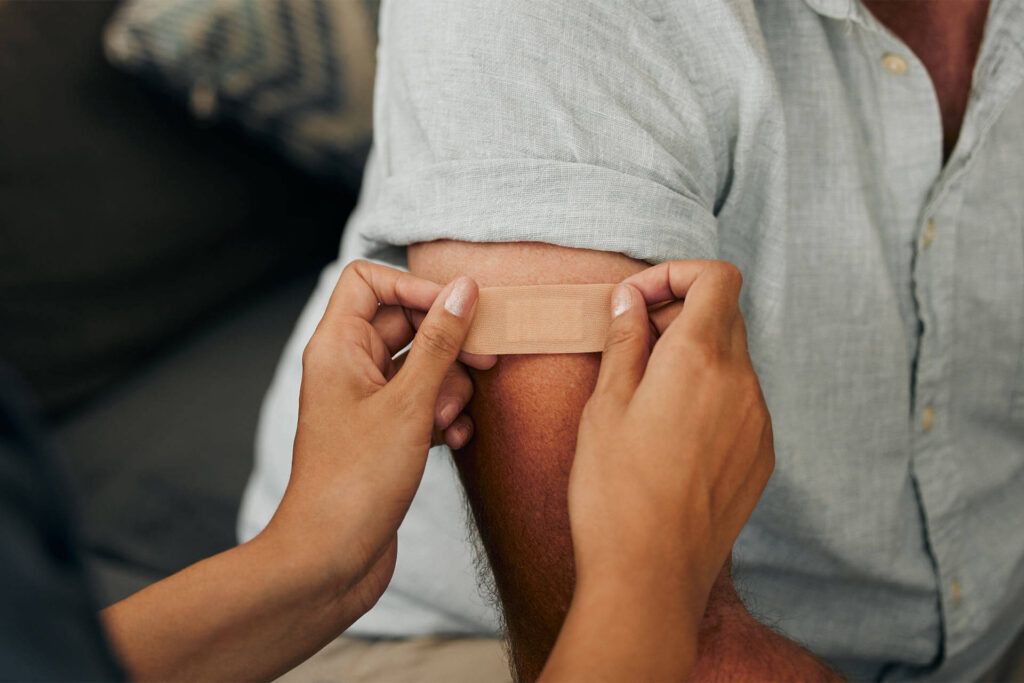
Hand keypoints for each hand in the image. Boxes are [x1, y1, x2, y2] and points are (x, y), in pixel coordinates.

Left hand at [265, 260, 493, 618]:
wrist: (331, 561)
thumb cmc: (356, 482)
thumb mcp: (409, 404)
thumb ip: (440, 342)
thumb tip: (463, 290)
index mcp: (337, 346)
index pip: (369, 279)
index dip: (415, 286)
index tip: (457, 308)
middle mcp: (347, 367)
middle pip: (405, 323)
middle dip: (448, 342)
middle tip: (486, 357)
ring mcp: (366, 402)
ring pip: (421, 367)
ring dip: (449, 387)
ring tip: (448, 418)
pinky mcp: (384, 435)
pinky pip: (423, 404)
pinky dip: (443, 416)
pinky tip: (452, 440)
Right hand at [568, 260, 774, 653]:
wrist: (650, 577)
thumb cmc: (614, 492)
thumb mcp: (604, 406)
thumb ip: (624, 341)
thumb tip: (629, 300)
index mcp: (698, 360)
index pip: (717, 278)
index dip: (675, 274)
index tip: (637, 301)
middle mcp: (742, 383)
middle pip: (724, 315)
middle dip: (678, 313)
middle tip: (631, 343)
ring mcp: (758, 421)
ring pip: (733, 359)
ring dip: (693, 355)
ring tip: (645, 393)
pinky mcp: (761, 456)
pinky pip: (742, 401)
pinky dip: (710, 393)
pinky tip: (671, 431)